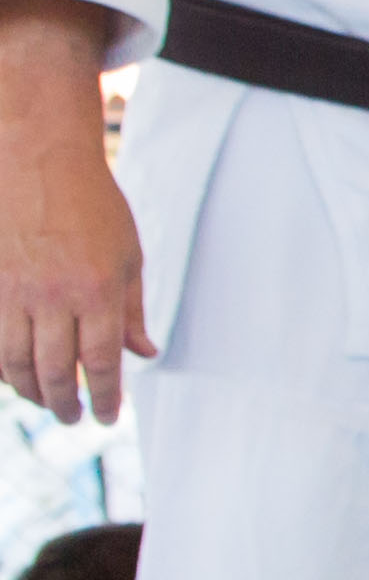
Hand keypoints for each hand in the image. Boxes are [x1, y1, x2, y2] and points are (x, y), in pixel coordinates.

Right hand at [0, 0, 149, 424]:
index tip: (107, 418)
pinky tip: (18, 374)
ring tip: (48, 402)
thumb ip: (132, 309)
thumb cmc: (92, 206)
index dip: (105, 398)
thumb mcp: (128, 255)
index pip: (101, 363)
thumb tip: (143, 354)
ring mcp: (12, 292)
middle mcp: (52, 297)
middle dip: (67, 404)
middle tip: (75, 418)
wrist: (36, 160)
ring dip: (32, 392)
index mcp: (98, 290)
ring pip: (15, 364)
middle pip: (55, 372)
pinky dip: (4, 366)